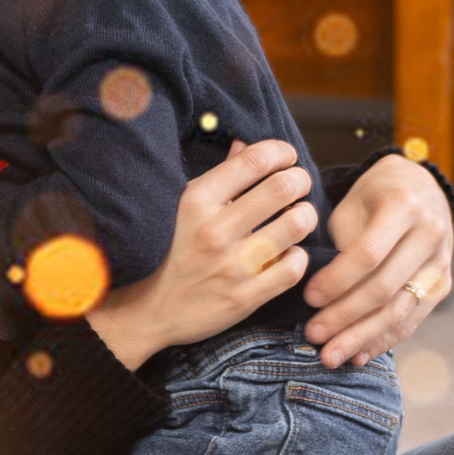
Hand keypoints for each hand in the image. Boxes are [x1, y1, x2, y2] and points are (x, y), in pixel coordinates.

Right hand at [85, 139, 316, 370]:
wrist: (147, 309)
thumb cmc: (168, 251)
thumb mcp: (184, 207)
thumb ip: (220, 177)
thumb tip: (245, 145)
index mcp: (196, 201)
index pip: (254, 161)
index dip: (280, 152)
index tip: (286, 156)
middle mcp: (215, 230)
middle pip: (282, 187)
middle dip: (300, 179)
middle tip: (300, 183)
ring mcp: (232, 265)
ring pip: (296, 225)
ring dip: (306, 214)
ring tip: (300, 214)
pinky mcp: (246, 297)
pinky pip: (294, 267)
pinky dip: (298, 255)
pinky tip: (288, 251)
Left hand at [303, 153, 453, 367]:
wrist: (420, 187)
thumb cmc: (373, 196)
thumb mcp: (352, 204)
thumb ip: (340, 243)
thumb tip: (318, 295)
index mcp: (404, 207)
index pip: (368, 253)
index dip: (337, 280)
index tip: (308, 298)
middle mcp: (431, 236)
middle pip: (385, 288)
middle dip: (345, 317)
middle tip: (313, 336)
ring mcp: (442, 263)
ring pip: (401, 311)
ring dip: (363, 338)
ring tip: (331, 356)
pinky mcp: (443, 285)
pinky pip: (413, 319)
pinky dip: (385, 340)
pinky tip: (359, 355)